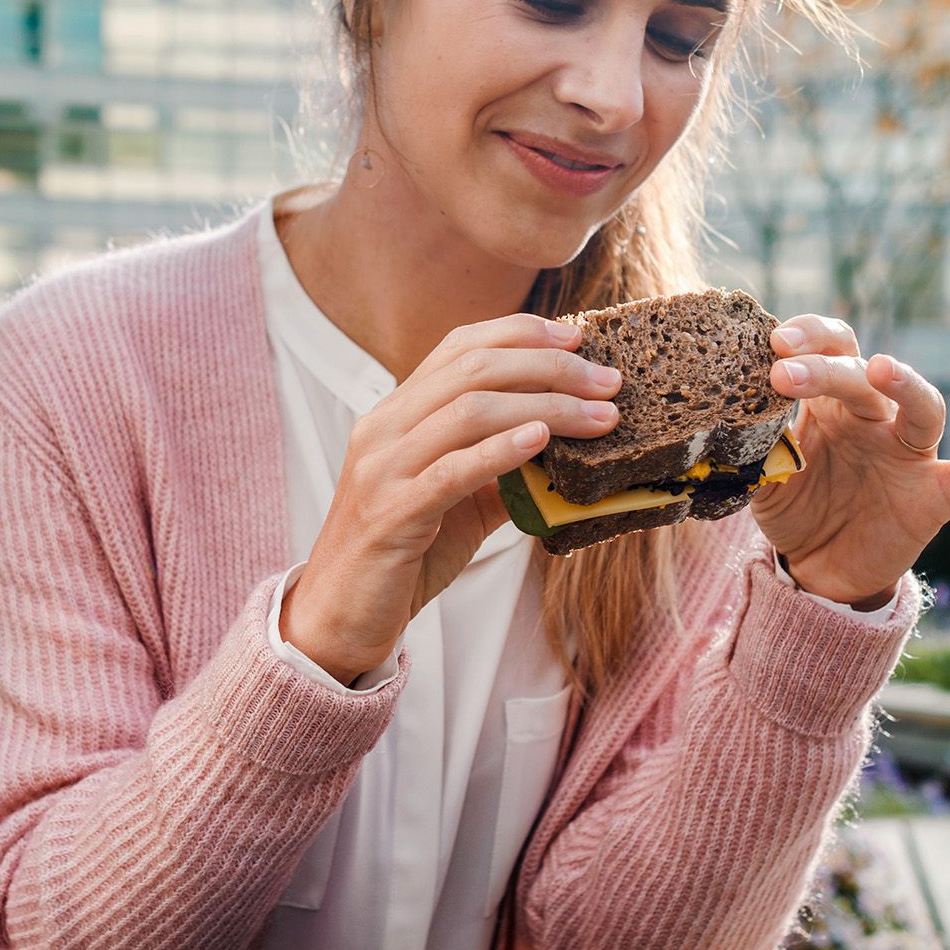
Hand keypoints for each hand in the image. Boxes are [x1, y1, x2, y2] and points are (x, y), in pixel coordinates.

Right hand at [281, 314, 623, 683]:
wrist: (342, 616)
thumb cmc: (403, 556)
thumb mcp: (459, 502)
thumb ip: (501, 470)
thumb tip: (566, 448)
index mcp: (397, 414)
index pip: (460, 346)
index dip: (522, 333)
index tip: (577, 338)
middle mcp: (384, 428)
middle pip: (474, 369)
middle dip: (550, 367)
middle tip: (608, 382)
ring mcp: (383, 468)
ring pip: (468, 412)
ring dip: (545, 407)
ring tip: (598, 416)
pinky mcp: (391, 513)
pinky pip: (451, 470)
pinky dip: (500, 449)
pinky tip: (541, 440)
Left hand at [750, 315, 949, 607]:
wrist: (819, 571)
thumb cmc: (793, 509)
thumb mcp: (765, 478)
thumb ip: (757, 447)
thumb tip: (734, 418)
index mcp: (830, 402)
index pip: (828, 349)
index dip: (805, 338)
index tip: (772, 343)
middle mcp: (874, 418)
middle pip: (862, 376)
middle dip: (825, 368)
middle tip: (784, 370)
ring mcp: (909, 454)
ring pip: (922, 407)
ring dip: (905, 383)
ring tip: (879, 368)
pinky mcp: (938, 495)